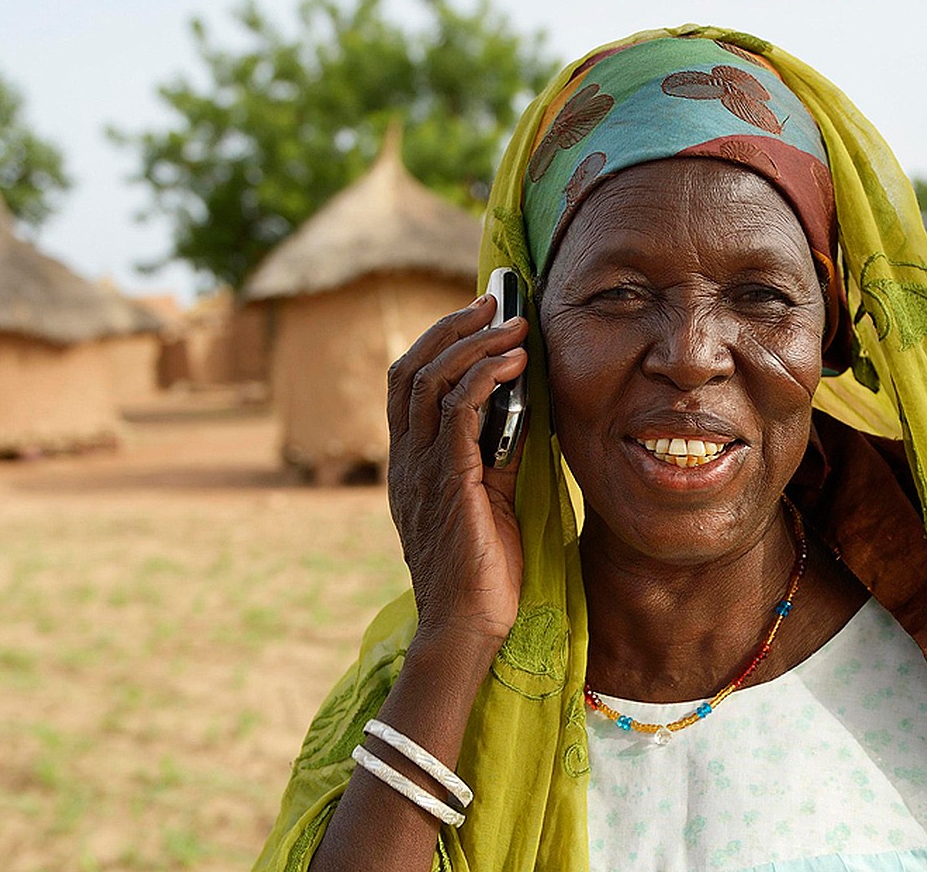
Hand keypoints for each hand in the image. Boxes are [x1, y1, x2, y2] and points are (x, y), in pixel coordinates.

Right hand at [386, 294, 529, 657]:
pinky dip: (484, 379)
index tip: (477, 317)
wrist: (470, 625)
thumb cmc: (484, 568)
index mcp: (410, 462)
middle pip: (408, 370)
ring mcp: (420, 470)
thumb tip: (521, 405)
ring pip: (429, 382)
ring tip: (513, 325)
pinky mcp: (448, 482)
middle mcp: (405, 460)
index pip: (405, 384)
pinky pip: (456, 413)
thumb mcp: (490, 497)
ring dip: (473, 345)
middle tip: (492, 301)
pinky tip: (514, 365)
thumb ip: (495, 452)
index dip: (436, 342)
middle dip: (450, 328)